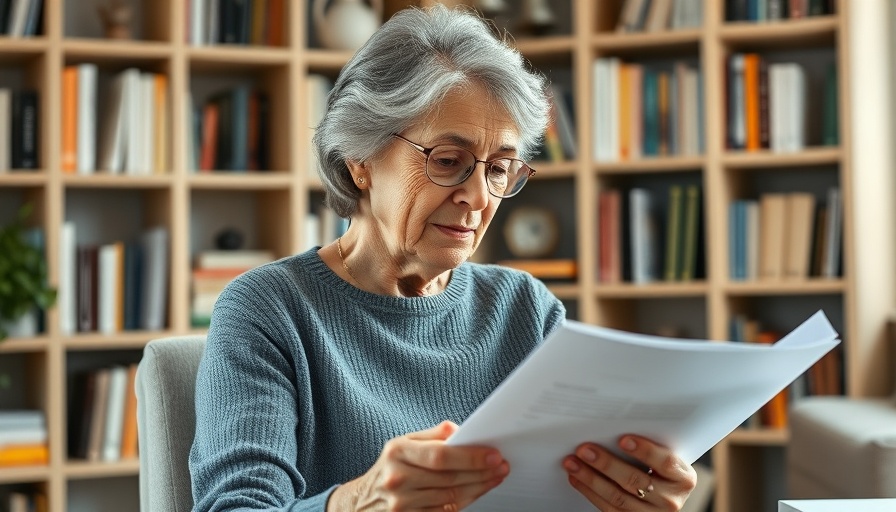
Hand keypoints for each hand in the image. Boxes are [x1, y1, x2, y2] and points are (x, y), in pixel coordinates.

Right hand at [328, 421, 508, 510]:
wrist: (361, 503)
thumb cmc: (389, 468)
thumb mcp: (402, 443)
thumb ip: (432, 436)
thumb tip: (460, 431)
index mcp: (397, 453)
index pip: (440, 456)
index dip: (470, 457)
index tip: (493, 454)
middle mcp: (397, 479)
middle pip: (449, 479)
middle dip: (481, 472)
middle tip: (501, 466)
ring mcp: (402, 505)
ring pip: (451, 498)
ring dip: (479, 488)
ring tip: (495, 477)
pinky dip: (466, 502)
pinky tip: (477, 491)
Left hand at [562, 435, 696, 510]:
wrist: (664, 497)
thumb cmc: (661, 471)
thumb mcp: (665, 458)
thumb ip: (650, 446)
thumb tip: (611, 425)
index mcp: (683, 478)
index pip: (665, 462)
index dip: (645, 451)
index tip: (623, 439)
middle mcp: (670, 499)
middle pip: (635, 481)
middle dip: (606, 464)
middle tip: (585, 449)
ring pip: (618, 497)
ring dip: (590, 479)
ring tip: (572, 463)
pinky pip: (609, 509)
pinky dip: (589, 492)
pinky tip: (576, 478)